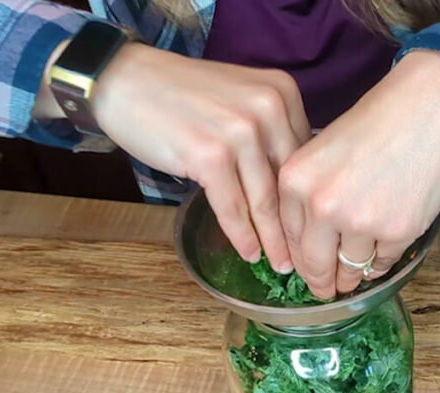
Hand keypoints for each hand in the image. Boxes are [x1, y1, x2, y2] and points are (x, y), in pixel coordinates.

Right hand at [45, 43, 311, 272]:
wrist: (127, 80)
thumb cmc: (184, 95)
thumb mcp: (241, 99)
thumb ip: (270, 131)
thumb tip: (294, 184)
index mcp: (282, 93)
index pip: (304, 157)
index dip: (306, 197)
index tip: (311, 225)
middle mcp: (268, 108)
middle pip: (288, 182)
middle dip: (296, 226)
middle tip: (305, 257)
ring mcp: (239, 132)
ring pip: (264, 200)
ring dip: (273, 240)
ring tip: (281, 264)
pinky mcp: (210, 156)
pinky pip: (232, 207)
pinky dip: (241, 235)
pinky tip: (249, 253)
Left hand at [278, 51, 439, 298]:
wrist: (425, 106)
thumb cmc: (375, 123)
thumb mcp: (321, 152)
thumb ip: (307, 195)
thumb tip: (307, 246)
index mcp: (294, 181)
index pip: (289, 239)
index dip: (299, 261)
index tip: (306, 273)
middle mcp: (321, 205)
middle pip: (315, 264)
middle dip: (321, 282)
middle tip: (325, 291)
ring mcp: (360, 221)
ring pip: (350, 268)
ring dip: (352, 275)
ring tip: (354, 276)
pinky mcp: (397, 231)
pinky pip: (382, 262)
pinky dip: (381, 261)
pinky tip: (382, 251)